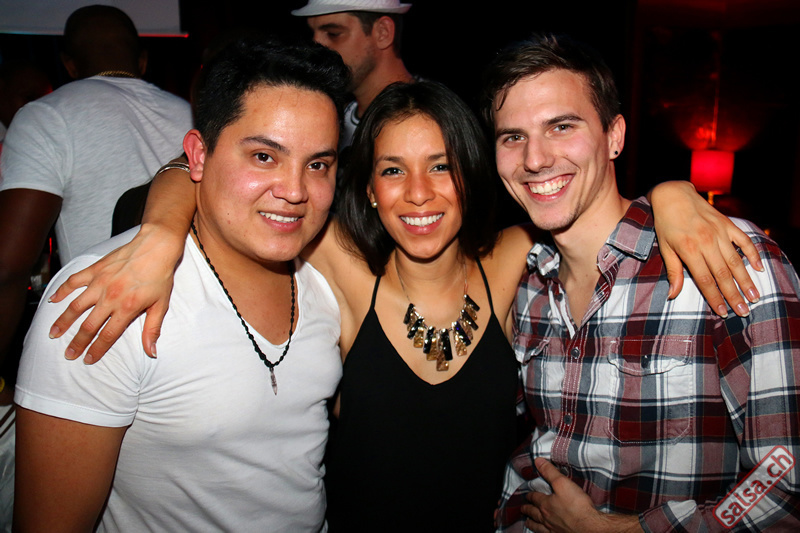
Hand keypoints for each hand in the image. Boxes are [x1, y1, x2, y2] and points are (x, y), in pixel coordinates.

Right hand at [48, 223, 182, 362]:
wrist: (156, 247)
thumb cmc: (160, 276)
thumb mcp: (161, 305)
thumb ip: (152, 330)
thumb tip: (151, 352)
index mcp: (126, 308)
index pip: (107, 336)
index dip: (96, 350)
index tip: (87, 360)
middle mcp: (110, 297)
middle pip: (89, 326)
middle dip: (77, 342)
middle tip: (68, 354)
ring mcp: (100, 282)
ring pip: (75, 306)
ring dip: (63, 322)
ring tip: (54, 333)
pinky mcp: (95, 269)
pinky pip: (74, 281)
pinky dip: (62, 291)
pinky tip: (53, 301)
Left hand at [522, 458, 641, 532]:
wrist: (589, 527)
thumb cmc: (577, 506)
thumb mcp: (563, 483)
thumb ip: (550, 472)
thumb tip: (538, 461)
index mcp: (546, 504)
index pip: (535, 498)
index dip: (530, 495)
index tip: (527, 494)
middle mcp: (546, 518)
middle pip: (533, 513)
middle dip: (527, 509)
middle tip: (523, 508)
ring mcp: (552, 529)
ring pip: (537, 526)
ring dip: (531, 523)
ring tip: (527, 522)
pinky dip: (540, 532)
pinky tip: (543, 532)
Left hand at [649, 181, 762, 316]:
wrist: (673, 196)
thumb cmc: (666, 225)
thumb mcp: (665, 248)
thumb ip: (673, 272)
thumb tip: (672, 295)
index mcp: (689, 249)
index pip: (705, 280)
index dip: (715, 297)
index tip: (723, 312)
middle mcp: (706, 241)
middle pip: (723, 274)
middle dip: (734, 294)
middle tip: (744, 311)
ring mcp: (719, 232)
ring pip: (736, 260)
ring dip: (745, 280)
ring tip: (754, 296)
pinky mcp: (727, 224)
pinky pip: (743, 240)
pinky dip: (752, 254)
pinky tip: (759, 268)